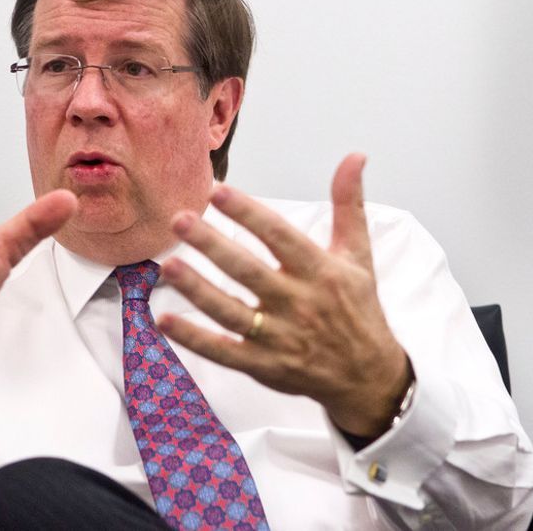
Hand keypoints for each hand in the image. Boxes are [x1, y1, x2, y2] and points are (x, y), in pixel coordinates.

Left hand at [157, 154, 410, 437]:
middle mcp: (298, 304)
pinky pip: (222, 351)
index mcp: (320, 272)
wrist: (368, 376)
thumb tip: (355, 156)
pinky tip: (164, 320)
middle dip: (212, 245)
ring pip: (230, 311)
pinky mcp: (263, 365)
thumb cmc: (358, 309)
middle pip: (248, 270)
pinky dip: (193, 338)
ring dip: (196, 289)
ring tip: (168, 265)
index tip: (219, 192)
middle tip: (179, 220)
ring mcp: (279, 337)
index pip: (280, 237)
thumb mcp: (358, 256)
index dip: (249, 213)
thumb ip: (349, 205)